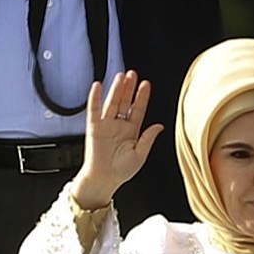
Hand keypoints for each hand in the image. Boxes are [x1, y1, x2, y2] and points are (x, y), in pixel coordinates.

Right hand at [71, 71, 163, 209]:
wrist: (105, 180)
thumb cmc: (121, 171)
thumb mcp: (141, 154)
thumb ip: (149, 138)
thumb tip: (159, 126)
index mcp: (131, 131)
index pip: (138, 109)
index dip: (142, 97)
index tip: (146, 84)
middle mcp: (119, 125)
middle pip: (125, 102)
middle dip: (129, 88)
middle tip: (133, 74)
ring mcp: (106, 125)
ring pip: (112, 103)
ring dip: (116, 90)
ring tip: (121, 77)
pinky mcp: (94, 128)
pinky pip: (94, 110)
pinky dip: (95, 98)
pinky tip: (98, 87)